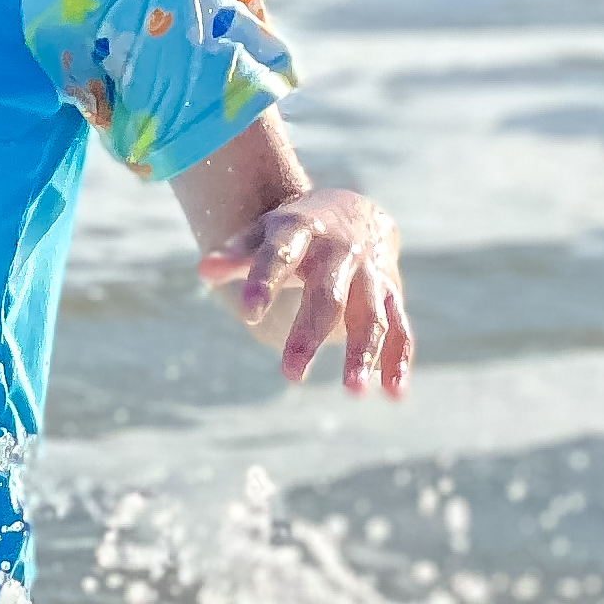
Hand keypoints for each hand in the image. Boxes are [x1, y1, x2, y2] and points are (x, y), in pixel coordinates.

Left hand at [197, 187, 411, 398]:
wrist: (355, 210)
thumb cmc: (295, 231)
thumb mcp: (264, 233)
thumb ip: (236, 254)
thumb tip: (203, 270)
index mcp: (304, 231)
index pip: (280, 254)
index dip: (264, 281)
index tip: (248, 312)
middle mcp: (343, 252)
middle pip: (328, 296)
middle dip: (310, 334)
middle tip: (290, 376)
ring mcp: (371, 274)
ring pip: (371, 316)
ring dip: (364, 353)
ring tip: (353, 391)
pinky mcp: (390, 294)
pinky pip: (400, 328)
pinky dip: (399, 359)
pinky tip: (393, 393)